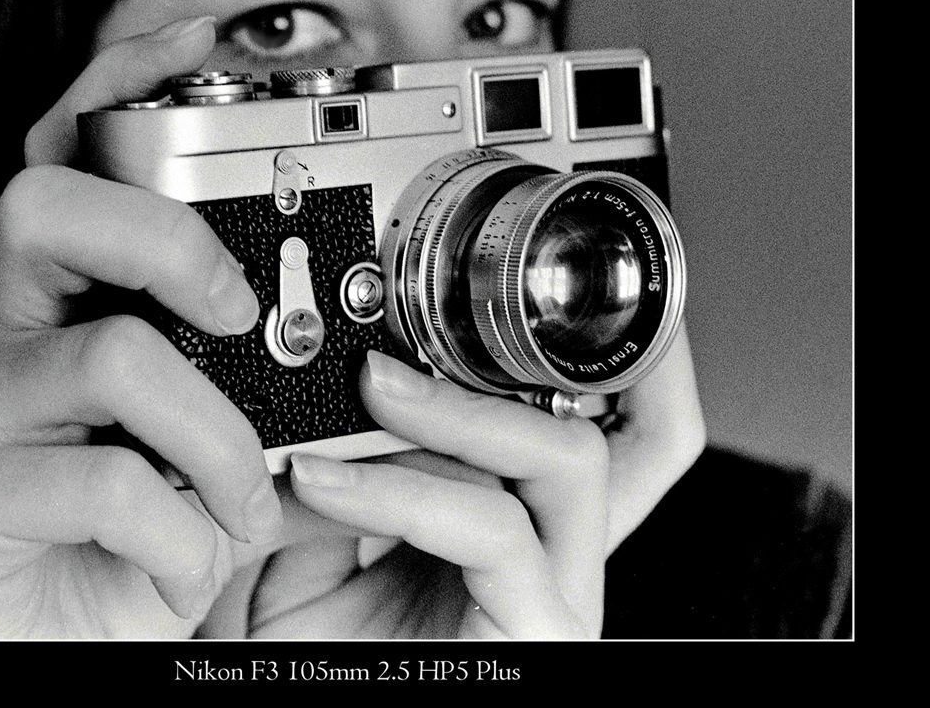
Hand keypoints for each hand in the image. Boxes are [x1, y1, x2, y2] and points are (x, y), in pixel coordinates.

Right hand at [0, 16, 294, 637]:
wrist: (40, 666)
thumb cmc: (123, 560)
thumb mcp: (208, 468)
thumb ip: (263, 414)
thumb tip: (356, 383)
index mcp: (58, 317)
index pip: (66, 166)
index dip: (116, 89)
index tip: (194, 45)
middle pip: (47, 205)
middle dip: (166, 238)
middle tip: (238, 313)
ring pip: (109, 358)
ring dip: (217, 440)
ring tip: (240, 502)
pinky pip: (101, 483)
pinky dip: (181, 533)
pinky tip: (185, 562)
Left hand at [246, 327, 704, 638]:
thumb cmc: (317, 657)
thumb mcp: (313, 549)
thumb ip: (333, 476)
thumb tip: (319, 398)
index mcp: (513, 526)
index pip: (593, 428)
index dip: (586, 357)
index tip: (502, 293)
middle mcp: (555, 556)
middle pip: (638, 436)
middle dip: (576, 358)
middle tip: (469, 319)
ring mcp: (556, 595)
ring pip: (569, 459)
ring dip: (460, 411)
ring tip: (369, 391)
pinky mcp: (537, 635)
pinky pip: (493, 530)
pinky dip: (402, 491)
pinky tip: (323, 482)